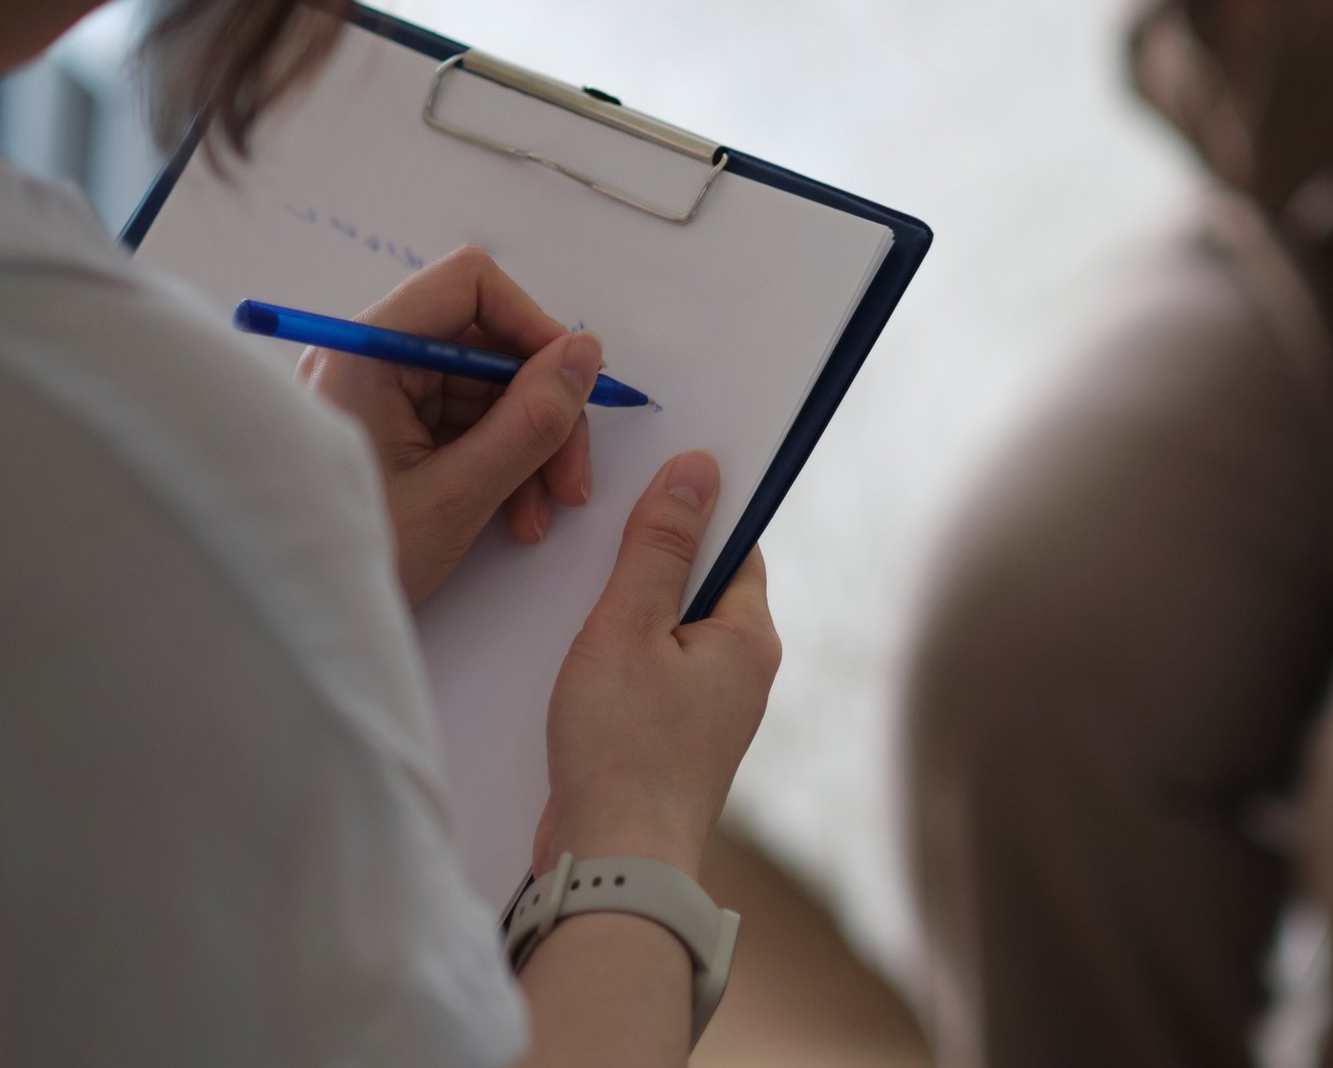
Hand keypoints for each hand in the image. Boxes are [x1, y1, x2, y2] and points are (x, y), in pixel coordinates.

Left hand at [301, 246, 600, 606]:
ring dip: (529, 447)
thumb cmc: (358, 561)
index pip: (469, 284)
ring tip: (538, 515)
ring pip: (488, 390)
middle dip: (541, 410)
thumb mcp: (457, 496)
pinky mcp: (390, 427)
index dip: (532, 327)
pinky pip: (467, 423)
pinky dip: (502, 463)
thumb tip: (586, 353)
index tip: (570, 389)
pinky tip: (513, 516)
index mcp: (366, 353)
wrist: (291, 621)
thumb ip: (531, 421)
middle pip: (489, 345)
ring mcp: (380, 394)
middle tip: (570, 480)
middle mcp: (370, 359)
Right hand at [537, 453, 780, 878]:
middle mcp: (745, 672)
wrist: (614, 863)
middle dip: (651, 566)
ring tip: (582, 614)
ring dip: (629, 618)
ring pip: (672, 633)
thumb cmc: (622, 749)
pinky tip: (582, 667)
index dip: (692, 513)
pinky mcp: (678, 741)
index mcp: (751, 636)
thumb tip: (698, 471)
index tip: (645, 492)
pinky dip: (621, 661)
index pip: (736, 544)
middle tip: (597, 551)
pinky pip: (655, 675)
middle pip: (701, 586)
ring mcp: (713, 710)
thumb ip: (659, 545)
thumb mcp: (628, 626)